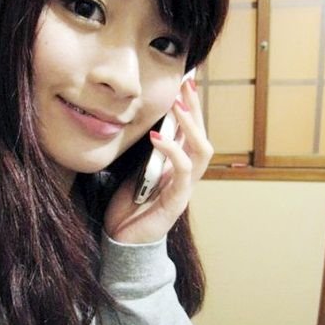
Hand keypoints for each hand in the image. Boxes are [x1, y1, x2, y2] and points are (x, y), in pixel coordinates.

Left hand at [103, 78, 212, 243]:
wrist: (123, 241)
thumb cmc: (129, 207)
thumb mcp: (136, 172)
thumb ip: (147, 153)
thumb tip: (147, 124)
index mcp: (177, 169)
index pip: (191, 134)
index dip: (192, 109)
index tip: (186, 83)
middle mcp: (185, 177)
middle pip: (202, 137)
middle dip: (195, 110)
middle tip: (187, 84)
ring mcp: (183, 190)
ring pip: (201, 152)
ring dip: (190, 125)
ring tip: (177, 104)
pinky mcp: (175, 203)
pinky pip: (182, 172)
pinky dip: (172, 152)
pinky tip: (157, 137)